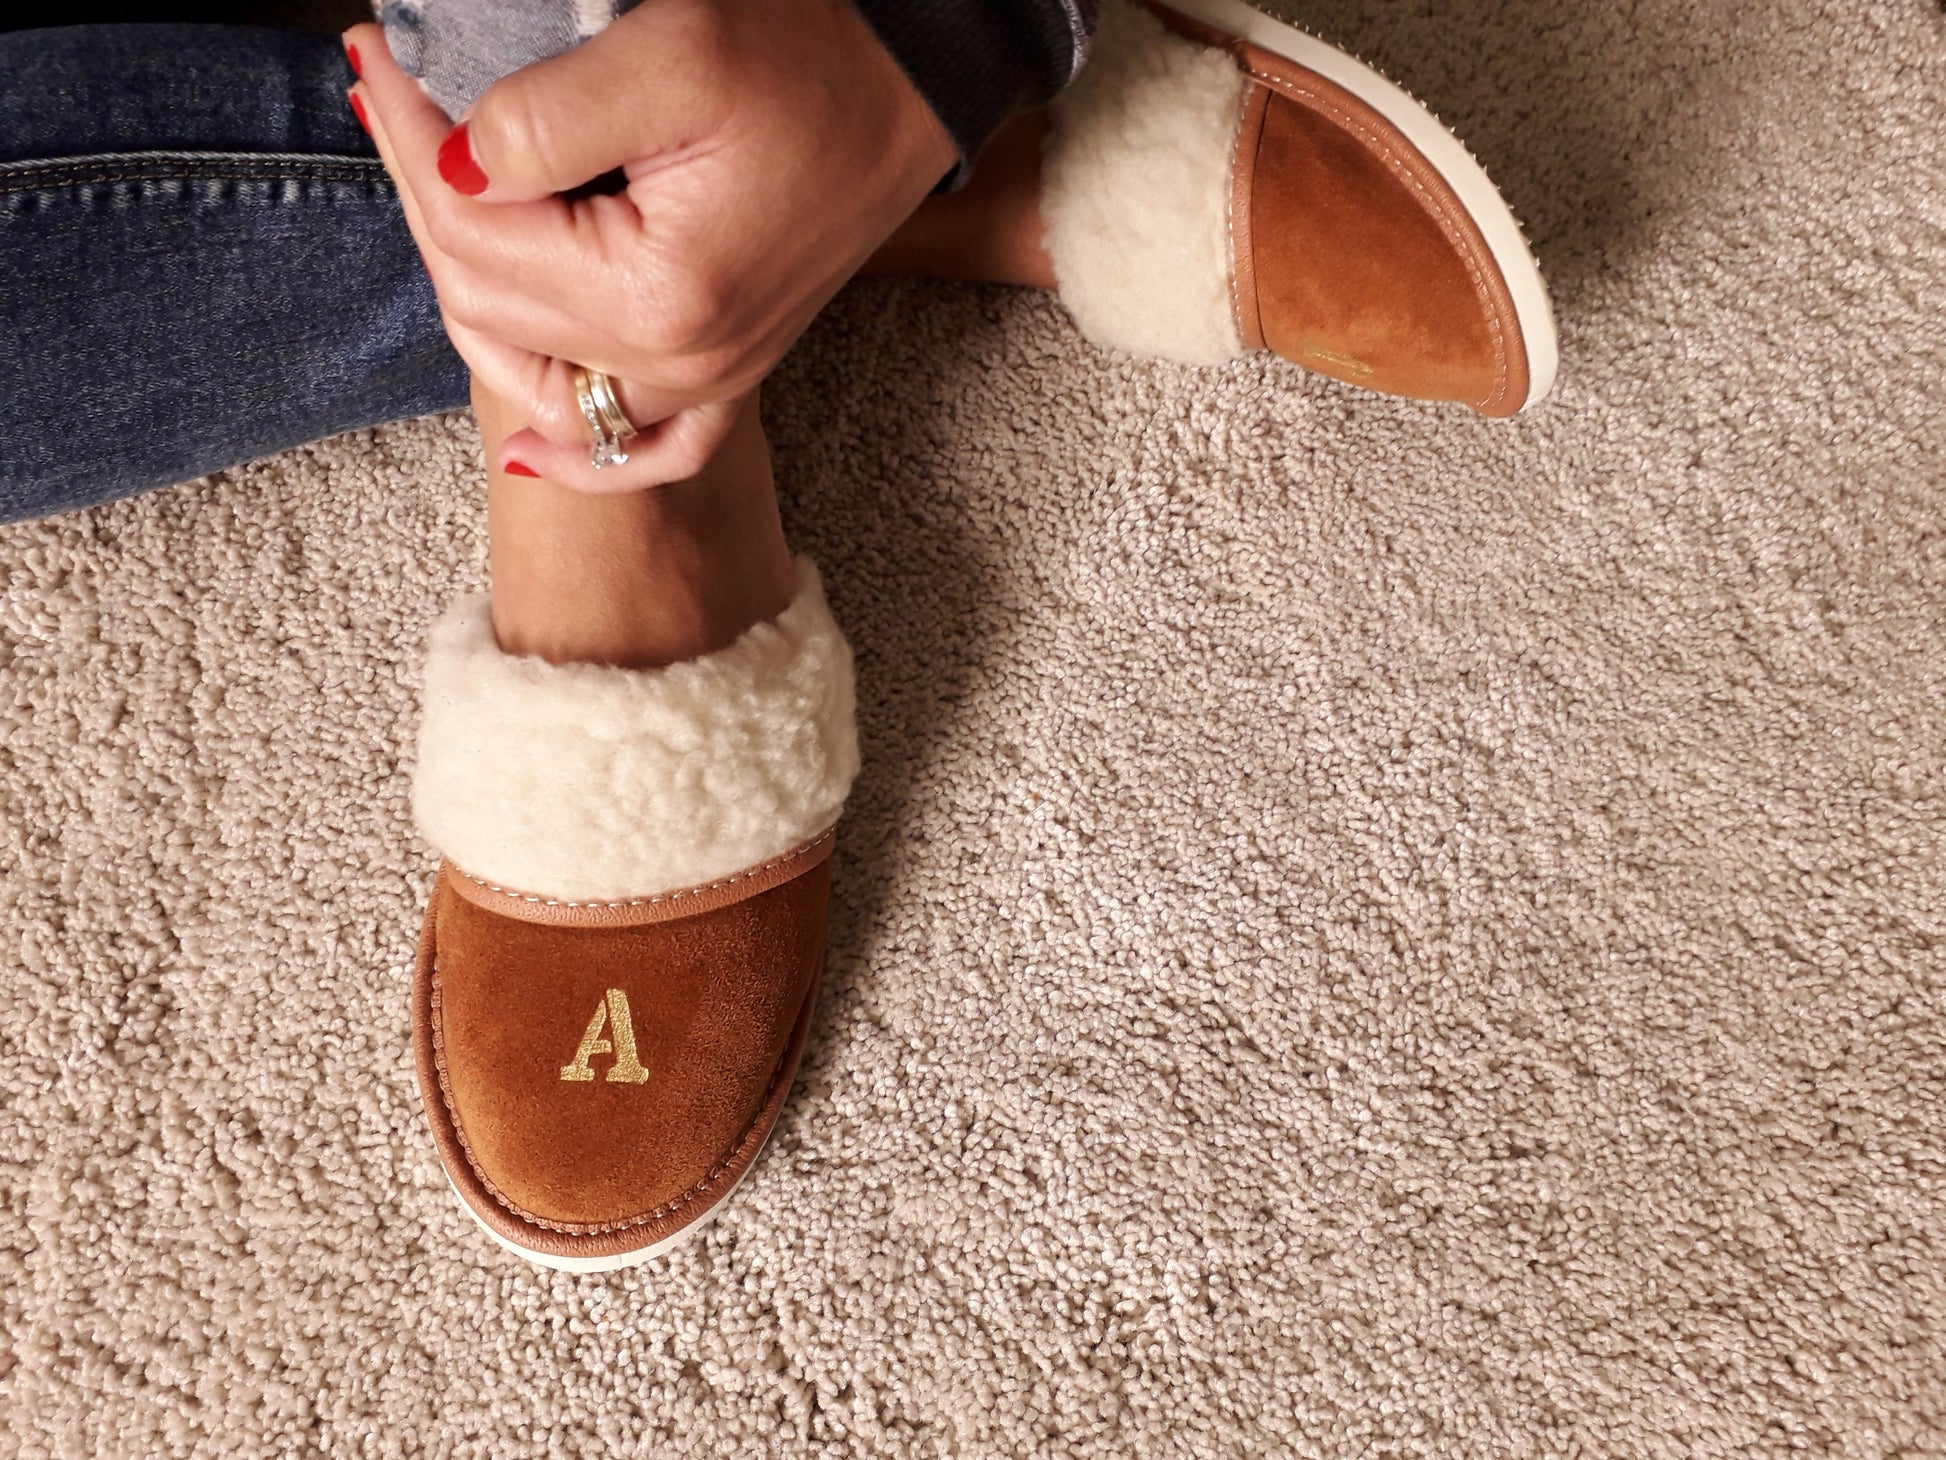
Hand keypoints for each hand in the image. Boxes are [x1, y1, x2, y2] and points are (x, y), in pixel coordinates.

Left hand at [346, 0, 955, 488]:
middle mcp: (681, 364)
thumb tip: (452, 166)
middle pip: (486, 304)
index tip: (378, 60)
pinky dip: (575, 454)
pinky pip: (636, 447)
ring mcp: (704, 379)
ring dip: (463, 284)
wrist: (911, 85)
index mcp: (662, 296)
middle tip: (392, 96)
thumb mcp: (671, 58)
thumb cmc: (813, 59)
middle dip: (422, 196)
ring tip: (432, 186)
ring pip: (529, 370)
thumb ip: (541, 124)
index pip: (475, 236)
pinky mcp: (721, 370)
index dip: (410, 144)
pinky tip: (527, 450)